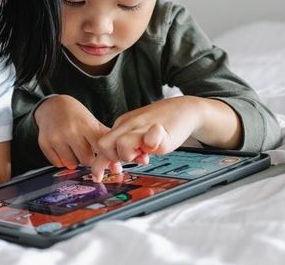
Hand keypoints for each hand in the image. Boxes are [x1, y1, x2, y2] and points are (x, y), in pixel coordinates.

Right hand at [34, 95, 114, 169]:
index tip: (102, 154)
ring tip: (72, 147)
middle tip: (84, 148)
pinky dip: (61, 159)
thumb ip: (105, 144)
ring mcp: (56, 138)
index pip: (100, 150)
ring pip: (71, 164)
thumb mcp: (93, 123)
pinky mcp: (44, 144)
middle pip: (86, 160)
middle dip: (87, 157)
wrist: (52, 106)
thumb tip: (116, 169)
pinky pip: (58, 164)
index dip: (102, 155)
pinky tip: (62, 148)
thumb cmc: (76, 116)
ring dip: (74, 160)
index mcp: (86, 125)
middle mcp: (70, 131)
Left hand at [90, 96, 242, 181]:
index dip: (100, 162)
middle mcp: (129, 124)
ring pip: (122, 144)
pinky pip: (151, 139)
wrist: (184, 109)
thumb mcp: (138, 131)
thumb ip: (127, 144)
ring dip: (130, 155)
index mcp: (122, 124)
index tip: (100, 175)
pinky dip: (151, 145)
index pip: (102, 144)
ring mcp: (144, 127)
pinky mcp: (161, 132)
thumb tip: (115, 164)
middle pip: (105, 144)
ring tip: (145, 153)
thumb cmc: (161, 122)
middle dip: (113, 158)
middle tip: (130, 159)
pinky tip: (158, 146)